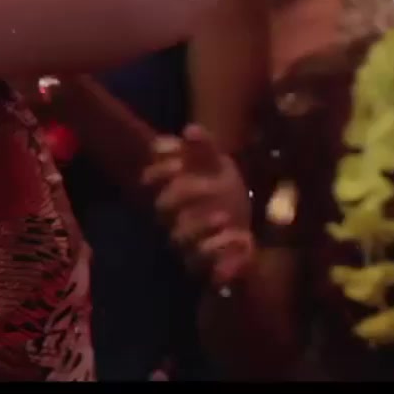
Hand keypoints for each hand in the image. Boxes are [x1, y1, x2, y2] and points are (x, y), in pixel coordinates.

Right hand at [141, 124, 255, 286]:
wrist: (243, 232)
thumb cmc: (223, 193)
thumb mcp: (219, 165)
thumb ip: (204, 147)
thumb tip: (189, 129)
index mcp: (172, 191)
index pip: (151, 178)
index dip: (159, 170)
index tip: (180, 162)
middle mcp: (174, 217)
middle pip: (164, 208)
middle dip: (183, 194)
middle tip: (210, 187)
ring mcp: (187, 241)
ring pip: (179, 238)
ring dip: (200, 226)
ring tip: (224, 217)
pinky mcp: (206, 264)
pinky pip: (206, 264)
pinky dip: (222, 251)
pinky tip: (240, 238)